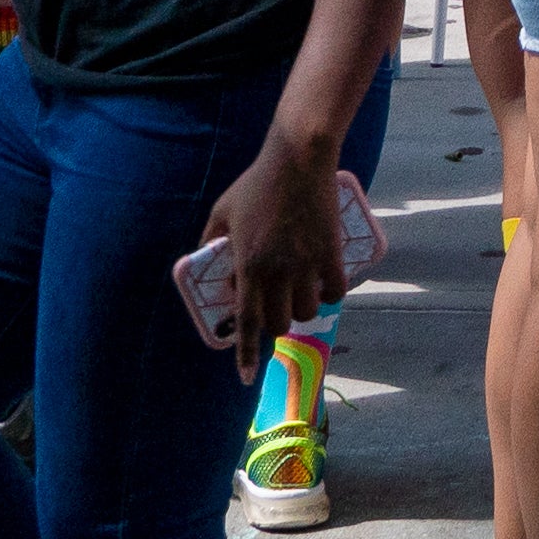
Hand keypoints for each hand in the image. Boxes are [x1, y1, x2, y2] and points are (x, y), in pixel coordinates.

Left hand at [191, 132, 344, 356]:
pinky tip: (324, 286)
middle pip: (279, 323)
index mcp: (248, 265)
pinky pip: (335, 292)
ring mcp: (306, 263)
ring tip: (299, 295)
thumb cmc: (256, 183)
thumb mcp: (222, 210)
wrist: (298, 160)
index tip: (246, 378)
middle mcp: (277, 271)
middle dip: (275, 323)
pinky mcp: (331, 252)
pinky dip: (330, 295)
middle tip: (274, 308)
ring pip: (307, 312)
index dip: (246, 355)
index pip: (246, 322)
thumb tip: (203, 260)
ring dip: (302, 310)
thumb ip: (210, 239)